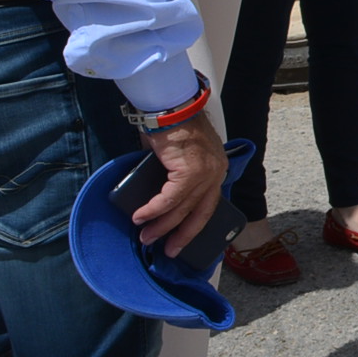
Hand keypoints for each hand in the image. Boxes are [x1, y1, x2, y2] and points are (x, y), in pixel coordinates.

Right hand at [131, 115, 228, 257]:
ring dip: (161, 225)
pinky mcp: (190, 171)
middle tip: (168, 250)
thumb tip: (161, 196)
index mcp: (216, 170)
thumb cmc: (172, 127)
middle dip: (182, 235)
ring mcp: (205, 173)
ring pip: (182, 208)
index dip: (194, 225)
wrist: (170, 106)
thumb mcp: (181, 156)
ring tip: (146, 237)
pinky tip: (140, 217)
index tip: (182, 240)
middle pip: (199, 212)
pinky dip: (153, 210)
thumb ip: (177, 175)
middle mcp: (216, 173)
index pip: (208, 204)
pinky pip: (170, 199)